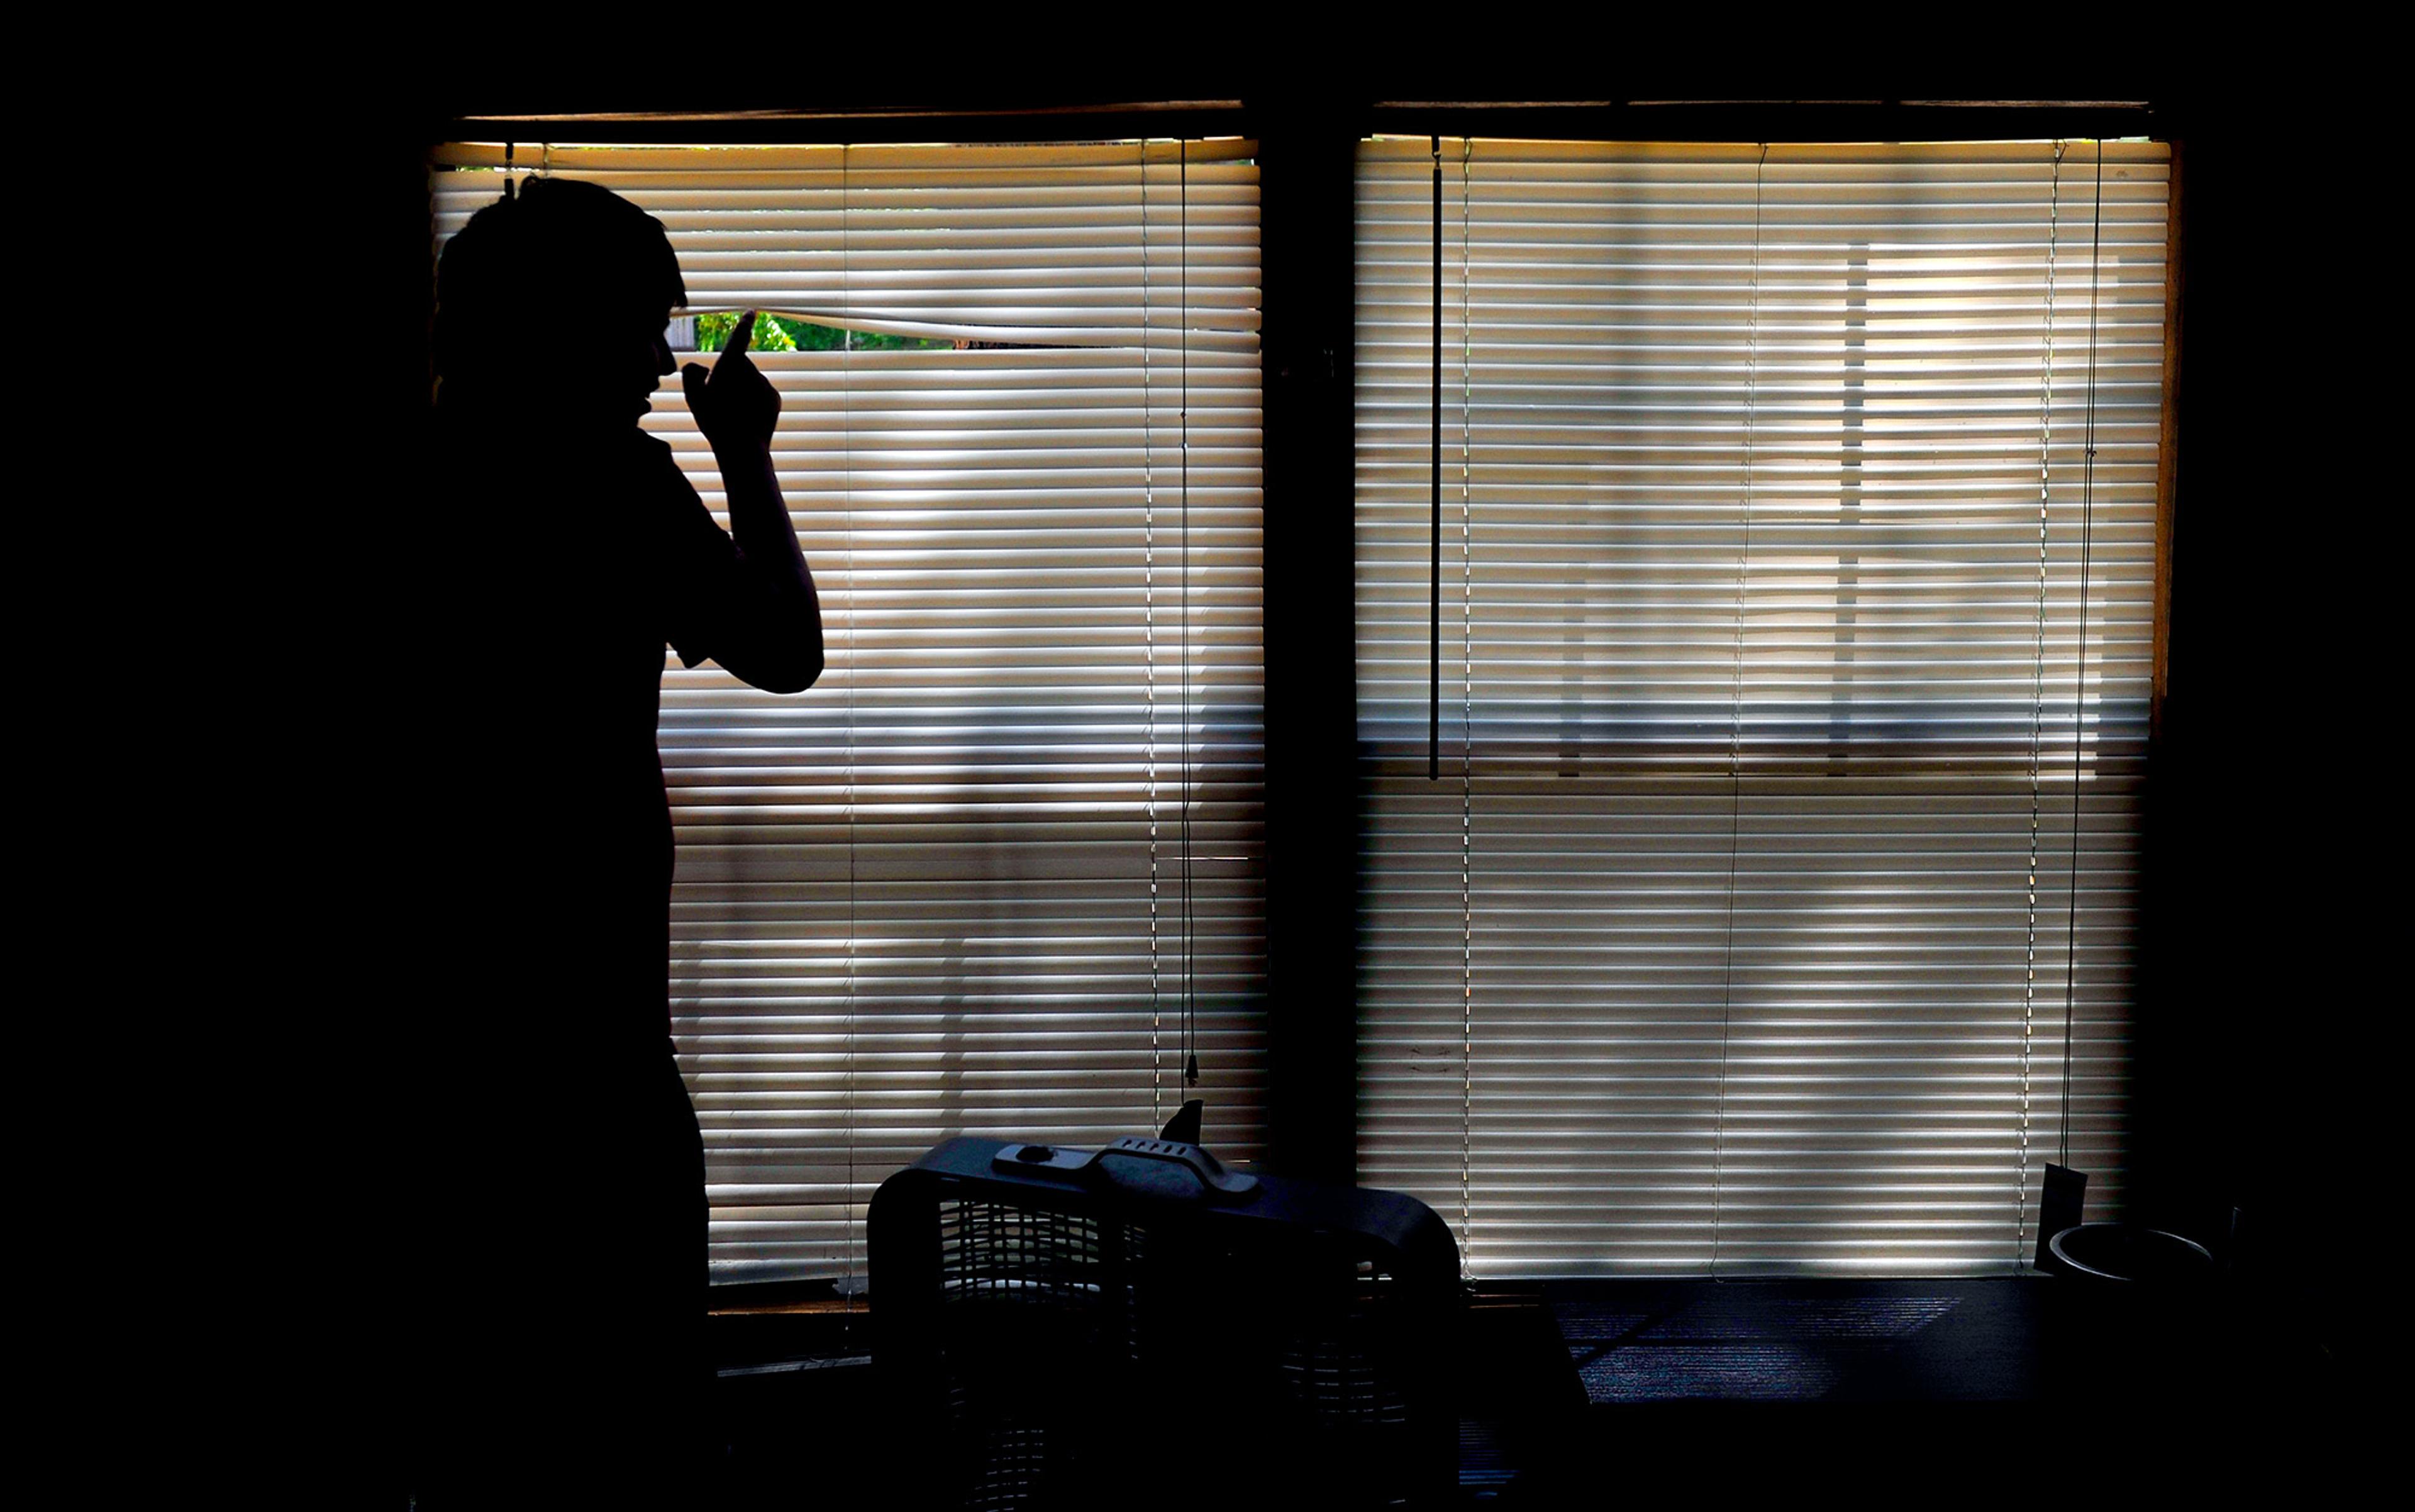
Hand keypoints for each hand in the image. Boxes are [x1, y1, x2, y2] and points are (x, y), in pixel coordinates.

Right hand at [682, 310, 780, 452]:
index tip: (753, 312)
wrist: (742, 448)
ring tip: (734, 411)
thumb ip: (691, 374)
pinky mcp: (774, 397)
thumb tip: (704, 367)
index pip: (739, 338)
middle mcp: (752, 370)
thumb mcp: (692, 396)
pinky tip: (746, 416)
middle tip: (721, 399)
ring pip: (751, 380)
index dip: (744, 323)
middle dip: (732, 375)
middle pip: (739, 366)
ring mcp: (765, 383)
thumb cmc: (714, 421)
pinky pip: (762, 392)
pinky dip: (754, 399)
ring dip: (742, 389)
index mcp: (731, 365)